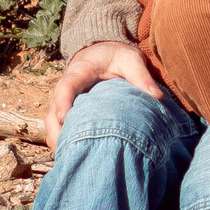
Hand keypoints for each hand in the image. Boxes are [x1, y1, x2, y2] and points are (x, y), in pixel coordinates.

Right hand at [44, 40, 162, 149]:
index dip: (62, 102)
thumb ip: (141, 76)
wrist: (102, 50)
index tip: (64, 118)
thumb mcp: (131, 59)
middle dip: (55, 129)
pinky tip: (67, 155)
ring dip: (56, 138)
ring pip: (51, 119)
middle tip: (63, 149)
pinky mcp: (65, 108)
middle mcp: (66, 85)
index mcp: (80, 71)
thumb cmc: (117, 56)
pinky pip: (56, 124)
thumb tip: (157, 97)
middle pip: (53, 109)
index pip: (67, 86)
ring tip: (65, 158)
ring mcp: (63, 98)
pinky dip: (59, 138)